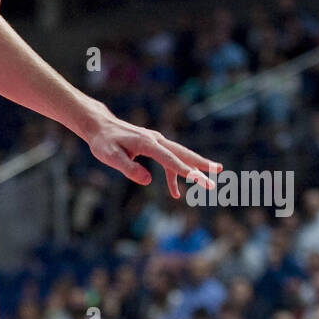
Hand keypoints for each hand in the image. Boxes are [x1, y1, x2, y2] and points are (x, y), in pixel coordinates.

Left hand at [77, 100, 220, 198]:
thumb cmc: (104, 142)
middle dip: (200, 164)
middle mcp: (155, 140)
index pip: (169, 159)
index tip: (199, 179)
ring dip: (195, 166)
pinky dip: (174, 175)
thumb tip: (147, 180)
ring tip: (211, 179)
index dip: (185, 170)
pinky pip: (168, 161)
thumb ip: (128, 168)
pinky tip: (176, 193)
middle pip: (182, 153)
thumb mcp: (110, 156)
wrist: (100, 126)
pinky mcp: (153, 146)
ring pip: (179, 155)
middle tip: (218, 172)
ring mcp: (156, 141)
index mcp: (147, 143)